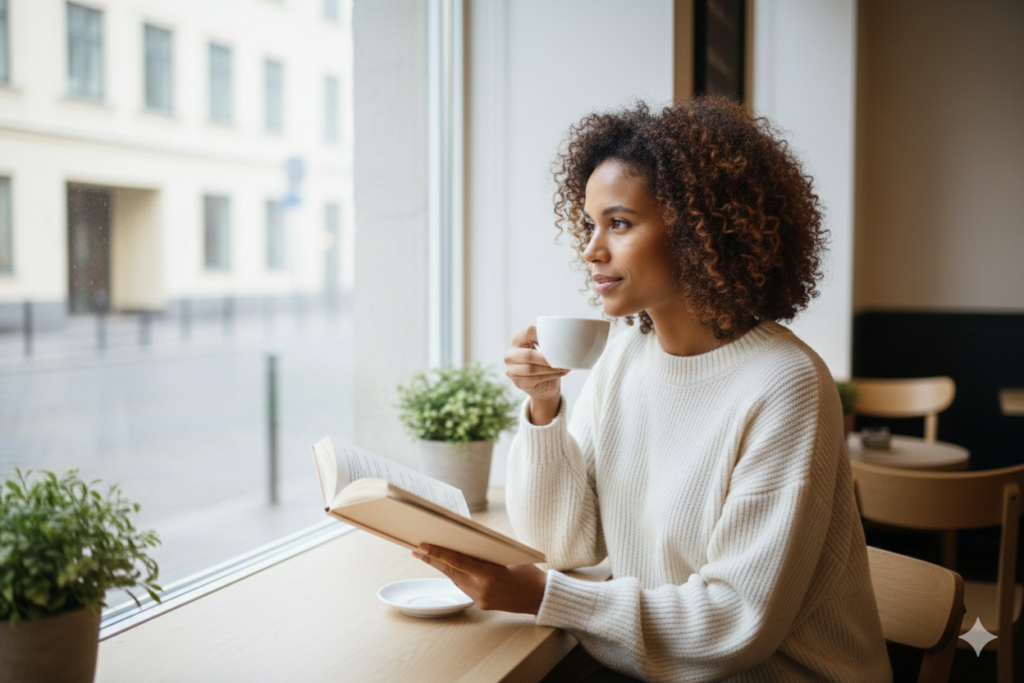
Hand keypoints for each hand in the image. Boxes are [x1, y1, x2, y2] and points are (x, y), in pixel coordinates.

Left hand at [412, 544, 546, 614]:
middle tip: (416, 549)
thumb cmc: (528, 572)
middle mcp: (482, 589)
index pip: (458, 562)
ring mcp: (480, 599)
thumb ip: (485, 552)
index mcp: (490, 575)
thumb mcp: (508, 555)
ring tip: (426, 556)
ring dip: (441, 567)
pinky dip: (454, 575)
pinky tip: (447, 567)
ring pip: (455, 580)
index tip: (422, 546)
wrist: (541, 597)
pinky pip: (463, 587)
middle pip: (451, 572)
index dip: (438, 553)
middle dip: (433, 559)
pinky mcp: (481, 604)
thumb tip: (464, 541)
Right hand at [503, 326, 567, 424]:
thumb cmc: (544, 361)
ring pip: (531, 369)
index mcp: (517, 340)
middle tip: (562, 360)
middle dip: (547, 359)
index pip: (527, 332)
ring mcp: (511, 369)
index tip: (556, 339)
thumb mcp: (545, 346)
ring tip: (563, 367)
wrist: (543, 385)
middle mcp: (510, 354)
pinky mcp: (517, 382)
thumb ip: (546, 334)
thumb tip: (550, 318)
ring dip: (550, 369)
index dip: (541, 334)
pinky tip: (559, 373)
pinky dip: (549, 376)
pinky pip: (534, 379)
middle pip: (528, 355)